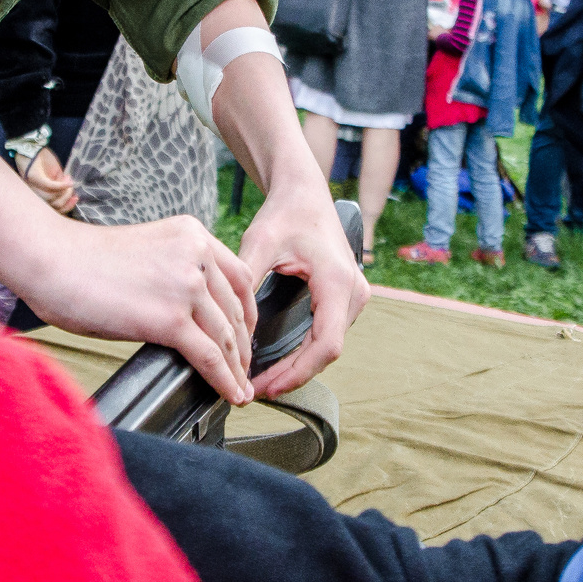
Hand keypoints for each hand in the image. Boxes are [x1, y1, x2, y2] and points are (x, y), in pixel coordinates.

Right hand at [6, 213, 260, 404]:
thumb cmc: (82, 260)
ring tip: (240, 387)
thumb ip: (175, 272)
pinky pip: (209, 356)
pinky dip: (224, 380)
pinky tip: (230, 394)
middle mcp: (197, 256)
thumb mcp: (146, 251)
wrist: (50, 260)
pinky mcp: (170, 319)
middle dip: (243, 345)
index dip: (247, 312)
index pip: (240, 277)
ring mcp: (187, 286)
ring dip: (237, 368)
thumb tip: (188, 314)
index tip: (245, 334)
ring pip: (226, 336)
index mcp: (192, 235)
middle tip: (244, 368)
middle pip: (237, 309)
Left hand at [21, 147, 78, 213]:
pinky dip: (61, 186)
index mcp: (40, 194)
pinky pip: (49, 186)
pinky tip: (69, 181)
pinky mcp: (34, 177)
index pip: (53, 209)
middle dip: (67, 198)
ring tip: (69, 180)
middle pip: (54, 206)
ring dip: (65, 191)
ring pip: (52, 198)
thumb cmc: (41, 159)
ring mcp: (34, 186)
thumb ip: (59, 185)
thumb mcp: (53, 174)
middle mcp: (35, 194)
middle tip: (71, 187)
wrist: (31, 145)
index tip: (76, 198)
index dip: (67, 207)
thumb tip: (69, 191)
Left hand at [236, 186, 368, 399]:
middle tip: (256, 389)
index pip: (325, 344)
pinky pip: (327, 334)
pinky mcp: (345, 296)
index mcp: (337, 282)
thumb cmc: (284, 213)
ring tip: (262, 381)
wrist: (303, 192)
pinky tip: (278, 362)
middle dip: (293, 374)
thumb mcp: (259, 244)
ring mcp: (353, 295)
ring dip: (298, 366)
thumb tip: (228, 325)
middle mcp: (353, 292)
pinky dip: (304, 352)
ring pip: (328, 346)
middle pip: (327, 351)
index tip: (266, 385)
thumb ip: (245, 283)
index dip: (296, 372)